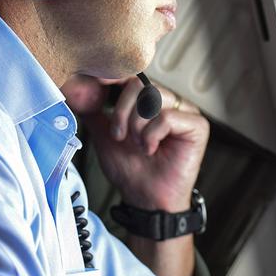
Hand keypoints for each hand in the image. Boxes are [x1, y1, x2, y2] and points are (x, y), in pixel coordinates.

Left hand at [61, 75, 208, 212]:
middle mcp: (170, 102)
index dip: (115, 77)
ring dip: (137, 126)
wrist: (145, 199)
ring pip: (154, 98)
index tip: (97, 81)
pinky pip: (167, 117)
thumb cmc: (131, 170)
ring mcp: (186, 112)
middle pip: (141, 84)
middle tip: (120, 136)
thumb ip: (93, 111)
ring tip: (138, 145)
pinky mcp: (198, 126)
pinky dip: (152, 135)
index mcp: (150, 101)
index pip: (132, 76)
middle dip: (122, 112)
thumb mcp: (104, 135)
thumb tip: (77, 91)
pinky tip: (151, 149)